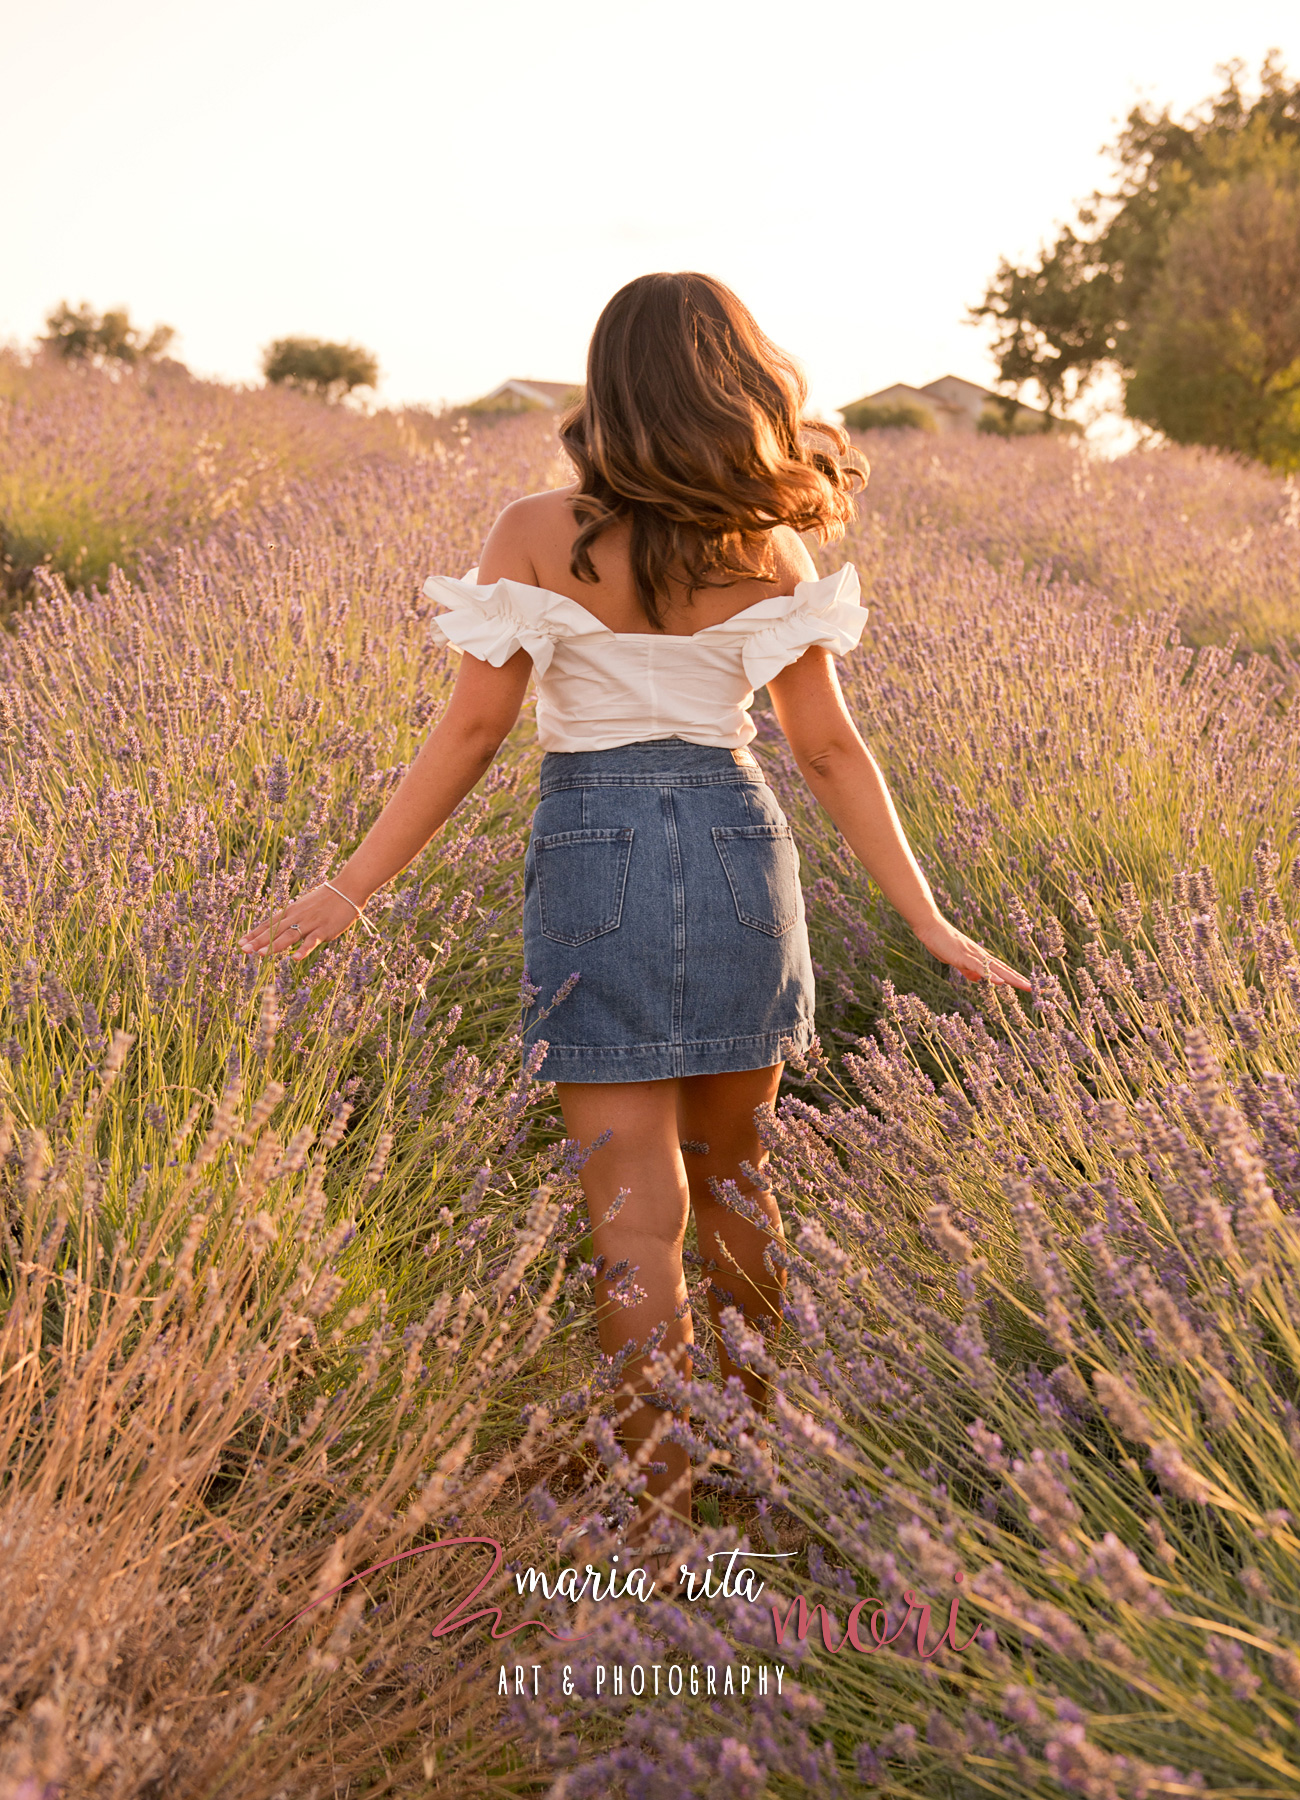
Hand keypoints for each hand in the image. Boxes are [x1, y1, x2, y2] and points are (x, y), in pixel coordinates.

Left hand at [238, 883, 363, 959]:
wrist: (347, 889)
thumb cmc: (327, 899)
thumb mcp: (305, 907)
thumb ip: (295, 918)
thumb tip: (284, 928)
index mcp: (291, 912)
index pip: (268, 924)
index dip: (254, 934)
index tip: (240, 942)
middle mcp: (297, 917)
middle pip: (274, 930)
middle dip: (257, 941)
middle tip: (242, 950)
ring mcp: (310, 923)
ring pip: (289, 935)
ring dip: (274, 945)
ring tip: (261, 954)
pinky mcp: (324, 929)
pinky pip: (312, 941)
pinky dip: (304, 949)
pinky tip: (295, 958)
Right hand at [914, 916, 1033, 991]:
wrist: (930, 926)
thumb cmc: (940, 942)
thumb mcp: (955, 960)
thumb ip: (967, 969)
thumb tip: (977, 979)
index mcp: (978, 956)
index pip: (1000, 968)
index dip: (1013, 977)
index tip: (1025, 984)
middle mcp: (980, 955)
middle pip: (1003, 969)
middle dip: (1018, 979)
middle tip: (1033, 988)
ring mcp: (973, 955)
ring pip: (996, 969)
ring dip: (1011, 979)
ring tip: (1025, 986)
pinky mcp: (964, 956)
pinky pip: (979, 968)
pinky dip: (991, 976)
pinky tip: (1000, 983)